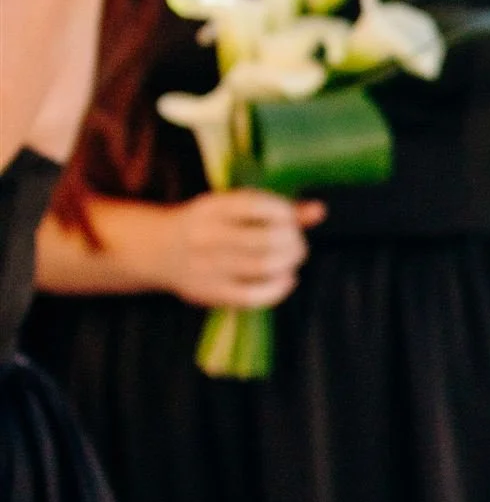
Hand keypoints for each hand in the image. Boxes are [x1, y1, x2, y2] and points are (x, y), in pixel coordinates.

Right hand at [155, 190, 324, 308]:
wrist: (158, 249)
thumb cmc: (208, 225)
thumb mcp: (232, 207)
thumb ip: (276, 208)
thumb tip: (320, 210)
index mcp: (211, 207)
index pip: (255, 205)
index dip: (284, 212)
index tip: (290, 218)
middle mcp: (207, 235)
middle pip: (266, 240)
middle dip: (293, 242)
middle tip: (297, 243)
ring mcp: (207, 266)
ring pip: (263, 267)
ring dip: (290, 263)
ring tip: (293, 259)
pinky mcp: (210, 292)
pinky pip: (253, 296)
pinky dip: (279, 289)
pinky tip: (287, 279)